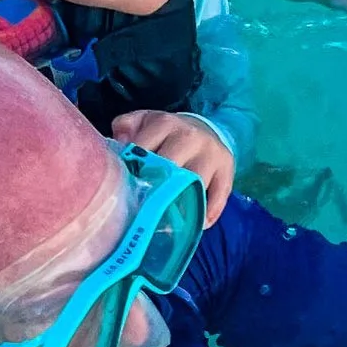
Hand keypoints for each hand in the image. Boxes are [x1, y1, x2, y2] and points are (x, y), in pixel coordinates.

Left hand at [111, 109, 233, 225]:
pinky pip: (219, 196)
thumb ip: (126, 128)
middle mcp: (190, 136)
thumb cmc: (167, 134)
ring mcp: (211, 154)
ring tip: (168, 223)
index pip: (144, 151)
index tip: (125, 192)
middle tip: (143, 213)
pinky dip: (208, 213)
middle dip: (156, 192)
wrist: (205, 129)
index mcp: (165, 123)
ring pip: (196, 184)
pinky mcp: (227, 170)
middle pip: (171, 169)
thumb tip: (119, 146)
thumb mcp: (145, 122)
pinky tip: (198, 224)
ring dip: (182, 206)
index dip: (133, 174)